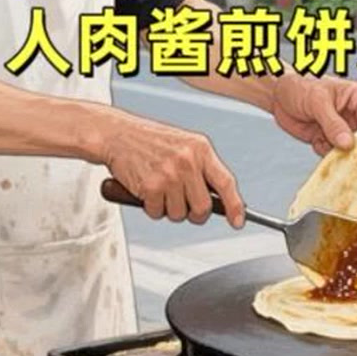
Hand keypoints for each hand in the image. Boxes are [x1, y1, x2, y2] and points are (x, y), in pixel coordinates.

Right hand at [101, 113, 245, 227]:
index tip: (238, 221)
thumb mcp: (184, 145)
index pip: (226, 183)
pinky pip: (157, 213)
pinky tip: (146, 189)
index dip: (235, 206)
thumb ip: (202, 168)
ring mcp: (169, 175)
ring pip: (179, 214)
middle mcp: (188, 161)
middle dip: (193, 213)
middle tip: (182, 203)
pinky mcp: (150, 187)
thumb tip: (220, 199)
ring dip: (168, 209)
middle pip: (203, 208)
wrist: (117, 134)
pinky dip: (150, 207)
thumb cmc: (150, 141)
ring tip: (159, 189)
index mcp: (201, 149)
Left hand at [270, 73, 356, 156]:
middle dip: (353, 148)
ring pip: (348, 148)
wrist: (278, 94)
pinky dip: (325, 153)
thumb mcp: (317, 101)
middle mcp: (352, 114)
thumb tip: (348, 143)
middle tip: (344, 155)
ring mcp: (340, 128)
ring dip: (338, 152)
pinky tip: (316, 142)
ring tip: (325, 144)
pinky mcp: (328, 138)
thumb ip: (333, 123)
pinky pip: (333, 153)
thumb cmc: (298, 86)